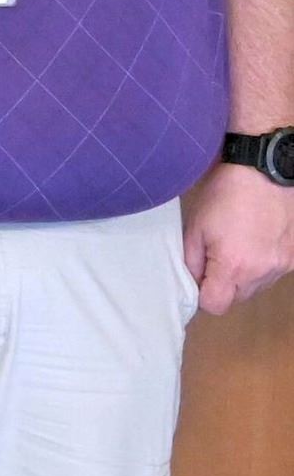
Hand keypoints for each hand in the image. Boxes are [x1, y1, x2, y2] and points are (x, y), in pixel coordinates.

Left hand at [183, 165, 293, 314]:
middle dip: (222, 285)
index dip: (202, 296)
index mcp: (234, 267)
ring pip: (257, 287)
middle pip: (237, 298)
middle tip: (214, 258)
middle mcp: (262, 273)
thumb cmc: (225, 194)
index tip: (197, 278)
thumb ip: (192, 260)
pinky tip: (255, 241)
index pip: (215, 305)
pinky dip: (261, 265)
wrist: (265, 170)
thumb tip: (193, 281)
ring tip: (236, 245)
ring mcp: (282, 266)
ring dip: (243, 276)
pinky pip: (272, 273)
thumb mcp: (196, 225)